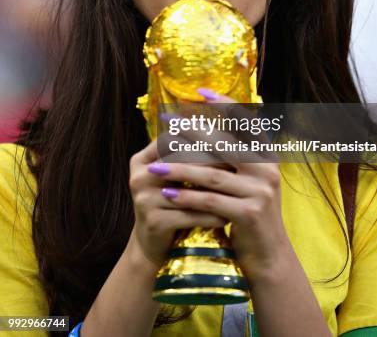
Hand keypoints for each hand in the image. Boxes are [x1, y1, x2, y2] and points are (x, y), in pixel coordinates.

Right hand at [128, 138, 227, 266]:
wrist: (151, 243)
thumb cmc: (171, 201)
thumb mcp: (173, 175)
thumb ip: (187, 153)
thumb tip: (223, 132)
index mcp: (142, 159)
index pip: (173, 140)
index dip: (199, 140)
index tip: (226, 141)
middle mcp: (139, 176)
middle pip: (181, 163)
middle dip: (211, 163)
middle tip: (237, 165)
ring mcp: (144, 199)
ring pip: (188, 189)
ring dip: (214, 190)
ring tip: (237, 189)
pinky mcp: (154, 222)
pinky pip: (189, 215)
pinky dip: (210, 215)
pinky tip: (228, 216)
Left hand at [149, 88, 290, 282]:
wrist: (268, 254)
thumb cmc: (250, 211)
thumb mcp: (249, 179)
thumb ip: (235, 156)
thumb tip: (203, 127)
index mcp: (267, 155)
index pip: (246, 122)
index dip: (224, 104)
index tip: (200, 92)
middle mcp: (267, 169)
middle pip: (224, 144)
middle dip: (192, 132)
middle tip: (167, 123)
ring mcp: (260, 191)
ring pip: (212, 174)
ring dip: (180, 169)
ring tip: (155, 167)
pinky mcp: (249, 213)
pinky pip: (210, 201)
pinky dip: (187, 196)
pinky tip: (167, 193)